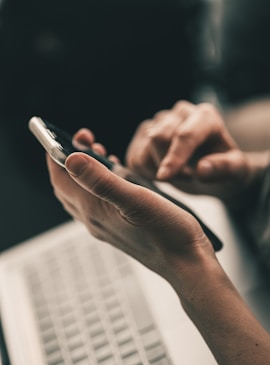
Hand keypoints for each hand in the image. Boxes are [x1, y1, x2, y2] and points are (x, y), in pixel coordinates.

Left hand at [46, 131, 216, 293]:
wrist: (186, 263)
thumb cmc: (167, 233)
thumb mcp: (136, 200)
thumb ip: (102, 180)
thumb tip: (71, 159)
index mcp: (94, 210)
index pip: (60, 179)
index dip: (55, 155)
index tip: (59, 135)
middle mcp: (94, 220)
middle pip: (67, 186)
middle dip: (68, 160)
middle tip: (84, 140)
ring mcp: (106, 225)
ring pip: (82, 193)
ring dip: (83, 171)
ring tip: (98, 151)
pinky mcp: (118, 227)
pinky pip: (97, 201)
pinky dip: (98, 183)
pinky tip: (115, 175)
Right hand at [125, 101, 265, 202]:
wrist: (211, 167)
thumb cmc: (225, 167)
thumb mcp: (237, 171)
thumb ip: (224, 168)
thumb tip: (201, 169)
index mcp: (205, 117)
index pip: (184, 135)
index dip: (174, 157)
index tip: (164, 178)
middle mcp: (181, 113)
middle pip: (159, 138)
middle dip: (167, 165)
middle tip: (186, 177)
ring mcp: (160, 121)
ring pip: (143, 146)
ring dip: (156, 169)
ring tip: (177, 174)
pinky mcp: (144, 132)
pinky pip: (134, 155)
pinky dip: (143, 170)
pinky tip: (161, 172)